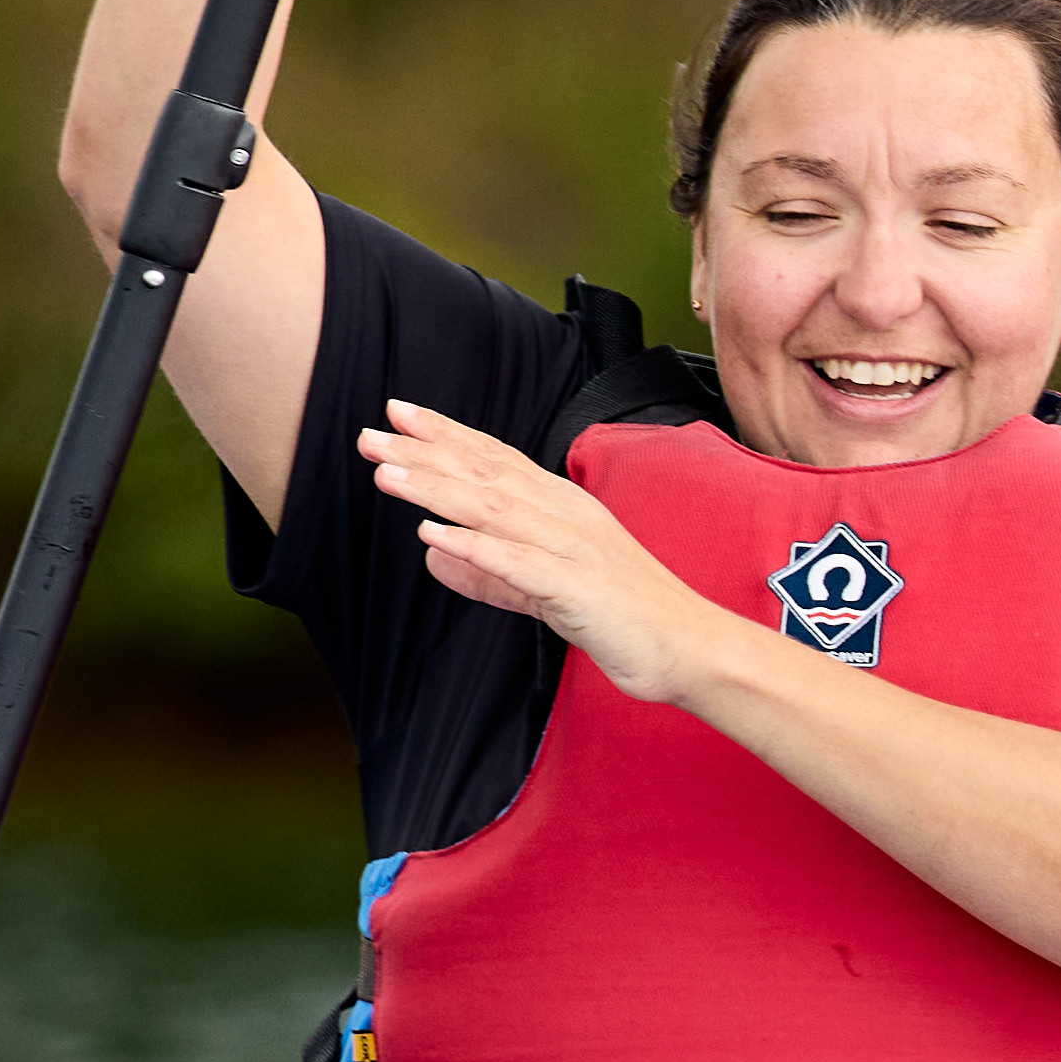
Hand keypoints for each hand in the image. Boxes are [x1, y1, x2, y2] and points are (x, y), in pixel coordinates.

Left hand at [358, 402, 716, 698]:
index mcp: (562, 509)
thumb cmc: (623, 617)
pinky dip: (475, 548)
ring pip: (496, 509)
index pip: (496, 460)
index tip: (399, 414)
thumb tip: (434, 558)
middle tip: (371, 435)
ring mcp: (574, 549)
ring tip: (387, 474)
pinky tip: (435, 536)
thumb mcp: (544, 591)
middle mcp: (566, 516)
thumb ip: (490, 574)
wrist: (690, 647)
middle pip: (487, 474)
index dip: (447, 435)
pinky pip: (519, 565)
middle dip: (426, 452)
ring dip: (439, 488)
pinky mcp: (579, 589)